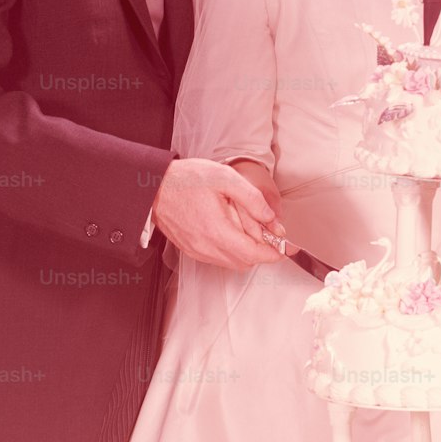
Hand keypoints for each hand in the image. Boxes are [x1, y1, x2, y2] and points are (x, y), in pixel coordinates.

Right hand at [152, 158, 285, 269]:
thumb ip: (252, 199)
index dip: (274, 254)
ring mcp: (197, 251)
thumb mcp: (226, 178)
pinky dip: (231, 251)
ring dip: (246, 252)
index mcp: (217, 231)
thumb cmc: (186, 180)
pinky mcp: (191, 249)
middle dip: (262, 251)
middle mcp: (206, 247)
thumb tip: (271, 218)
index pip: (254, 254)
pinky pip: (218, 258)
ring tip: (250, 230)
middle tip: (270, 234)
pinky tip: (231, 231)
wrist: (154, 186)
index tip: (287, 249)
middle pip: (245, 262)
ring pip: (232, 262)